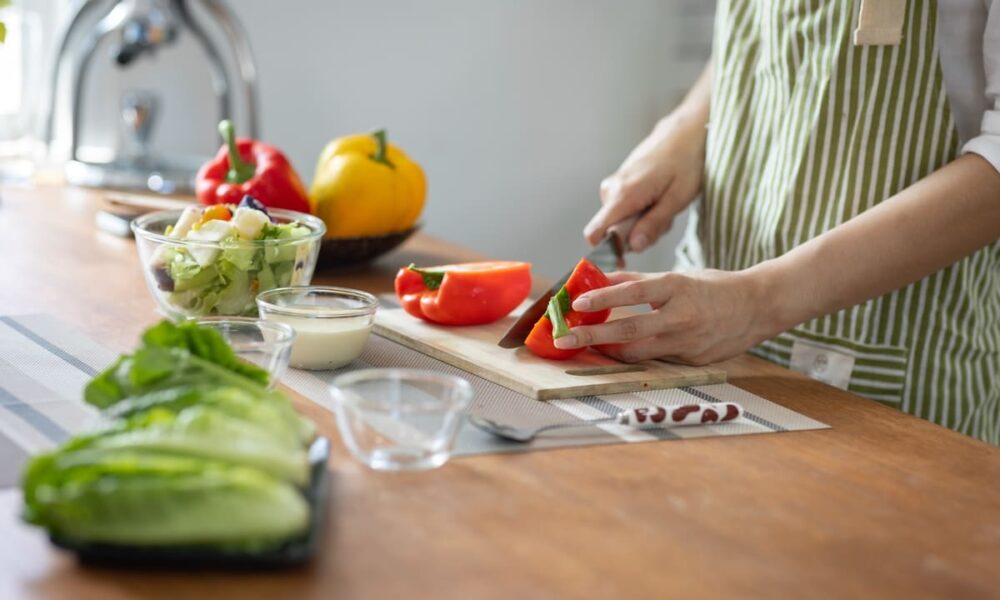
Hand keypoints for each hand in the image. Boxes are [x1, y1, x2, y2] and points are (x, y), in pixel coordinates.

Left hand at [552, 270, 776, 364]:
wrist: (758, 306)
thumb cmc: (712, 288)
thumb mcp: (677, 277)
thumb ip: (639, 283)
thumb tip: (599, 280)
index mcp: (676, 288)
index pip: (632, 293)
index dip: (602, 298)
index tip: (576, 303)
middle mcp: (680, 317)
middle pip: (628, 330)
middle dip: (592, 336)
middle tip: (565, 340)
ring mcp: (687, 342)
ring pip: (638, 353)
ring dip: (608, 351)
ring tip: (586, 347)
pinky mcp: (692, 361)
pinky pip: (656, 360)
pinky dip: (635, 356)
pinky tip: (619, 353)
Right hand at [584, 113, 706, 252]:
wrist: (686, 131)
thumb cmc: (686, 162)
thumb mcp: (677, 199)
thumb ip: (653, 224)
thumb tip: (633, 246)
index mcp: (623, 195)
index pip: (595, 233)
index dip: (606, 252)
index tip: (626, 259)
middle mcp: (612, 189)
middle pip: (612, 230)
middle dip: (637, 235)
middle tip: (664, 221)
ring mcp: (614, 184)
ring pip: (620, 220)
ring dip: (643, 222)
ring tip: (665, 204)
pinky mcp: (619, 182)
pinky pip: (624, 208)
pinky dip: (642, 210)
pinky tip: (659, 197)